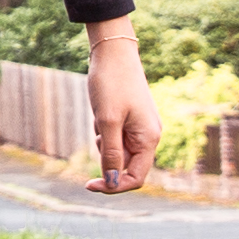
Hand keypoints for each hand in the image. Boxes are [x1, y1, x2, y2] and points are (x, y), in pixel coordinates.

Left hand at [82, 15, 159, 193]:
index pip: (136, 178)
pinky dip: (102, 129)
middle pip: (124, 165)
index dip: (113, 186)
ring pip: (116, 150)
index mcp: (149, 139)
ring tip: (101, 115)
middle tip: (99, 129)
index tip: (89, 184)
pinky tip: (100, 110)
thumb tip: (112, 182)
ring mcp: (139, 128)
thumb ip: (112, 153)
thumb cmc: (111, 84)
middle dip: (106, 155)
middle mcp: (148, 136)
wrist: (113, 53)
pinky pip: (113, 136)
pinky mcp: (129, 119)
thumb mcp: (108, 121)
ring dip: (103, 141)